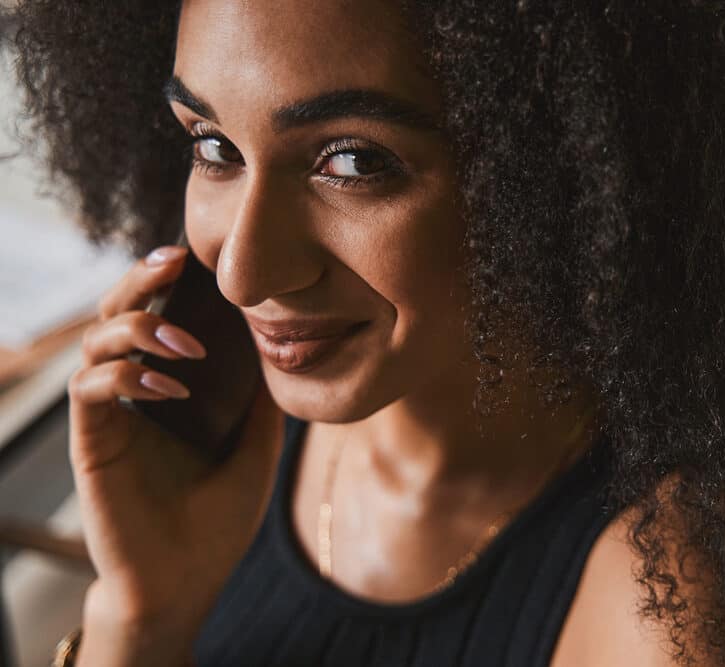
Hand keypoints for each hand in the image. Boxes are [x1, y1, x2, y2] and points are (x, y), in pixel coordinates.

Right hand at [67, 244, 284, 656]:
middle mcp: (130, 395)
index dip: (165, 282)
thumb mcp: (256, 447)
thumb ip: (261, 399)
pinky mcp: (92, 443)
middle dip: (140, 280)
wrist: (188, 579)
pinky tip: (170, 386)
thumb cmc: (219, 516)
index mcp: (165, 389)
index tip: (195, 256)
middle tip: (174, 260)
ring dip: (140, 328)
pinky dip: (127, 375)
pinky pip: (91, 389)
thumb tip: (284, 349)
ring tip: (191, 346)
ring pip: (94, 341)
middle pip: (115, 314)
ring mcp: (108, 417)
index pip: (155, 318)